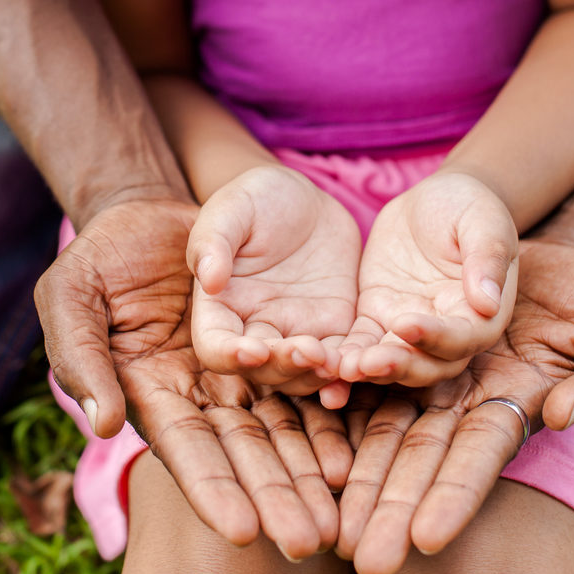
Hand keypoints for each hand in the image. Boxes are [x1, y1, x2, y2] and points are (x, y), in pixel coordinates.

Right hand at [34, 198, 353, 559]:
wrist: (149, 215)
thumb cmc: (98, 257)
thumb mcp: (70, 297)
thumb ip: (81, 359)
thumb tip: (106, 425)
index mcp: (152, 392)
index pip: (186, 450)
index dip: (213, 491)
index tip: (243, 533)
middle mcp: (201, 396)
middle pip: (244, 455)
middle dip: (275, 500)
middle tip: (309, 543)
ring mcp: (240, 376)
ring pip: (283, 431)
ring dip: (309, 476)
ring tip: (340, 517)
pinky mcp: (274, 347)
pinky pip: (306, 386)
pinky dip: (329, 419)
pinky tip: (355, 454)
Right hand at [187, 165, 360, 398]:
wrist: (307, 199)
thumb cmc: (258, 198)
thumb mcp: (232, 208)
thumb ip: (214, 241)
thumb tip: (208, 280)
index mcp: (222, 307)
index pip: (216, 346)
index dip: (230, 356)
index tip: (252, 351)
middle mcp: (256, 328)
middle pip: (264, 369)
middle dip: (285, 366)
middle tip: (310, 352)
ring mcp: (297, 333)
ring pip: (303, 373)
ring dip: (318, 375)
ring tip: (338, 362)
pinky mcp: (335, 329)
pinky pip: (342, 358)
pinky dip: (350, 370)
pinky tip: (365, 367)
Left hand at [335, 172, 518, 393]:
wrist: (435, 200)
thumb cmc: (469, 207)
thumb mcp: (483, 222)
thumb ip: (486, 258)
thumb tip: (489, 302)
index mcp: (481, 314)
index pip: (463, 338)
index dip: (436, 337)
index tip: (406, 323)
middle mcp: (448, 332)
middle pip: (428, 365)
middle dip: (399, 366)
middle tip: (368, 362)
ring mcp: (409, 329)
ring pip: (393, 362)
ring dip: (370, 370)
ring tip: (343, 367)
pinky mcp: (377, 319)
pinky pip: (362, 343)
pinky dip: (347, 355)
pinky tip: (326, 361)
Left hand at [336, 237, 573, 573]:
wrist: (537, 245)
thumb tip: (566, 415)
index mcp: (515, 402)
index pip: (481, 456)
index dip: (456, 496)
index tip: (427, 542)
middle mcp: (463, 399)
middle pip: (421, 458)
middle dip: (394, 508)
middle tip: (363, 560)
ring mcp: (424, 373)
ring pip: (381, 425)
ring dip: (355, 472)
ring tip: (326, 513)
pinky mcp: (391, 338)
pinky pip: (358, 370)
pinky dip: (334, 397)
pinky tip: (306, 428)